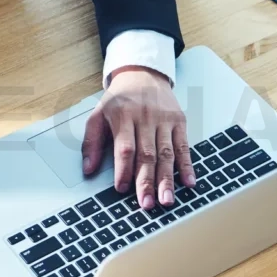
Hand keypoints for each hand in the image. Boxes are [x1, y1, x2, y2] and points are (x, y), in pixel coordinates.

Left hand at [82, 67, 195, 208]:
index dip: (124, 169)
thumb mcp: (98, 115)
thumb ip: (91, 142)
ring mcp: (164, 119)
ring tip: (166, 199)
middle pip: (147, 154)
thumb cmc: (119, 99)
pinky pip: (184, 146)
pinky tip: (189, 182)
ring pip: (167, 153)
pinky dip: (187, 165)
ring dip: (167, 178)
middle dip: (147, 181)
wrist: (143, 73)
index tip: (122, 189)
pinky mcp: (179, 121)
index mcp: (123, 116)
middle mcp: (145, 118)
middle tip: (147, 203)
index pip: (125, 147)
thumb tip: (88, 169)